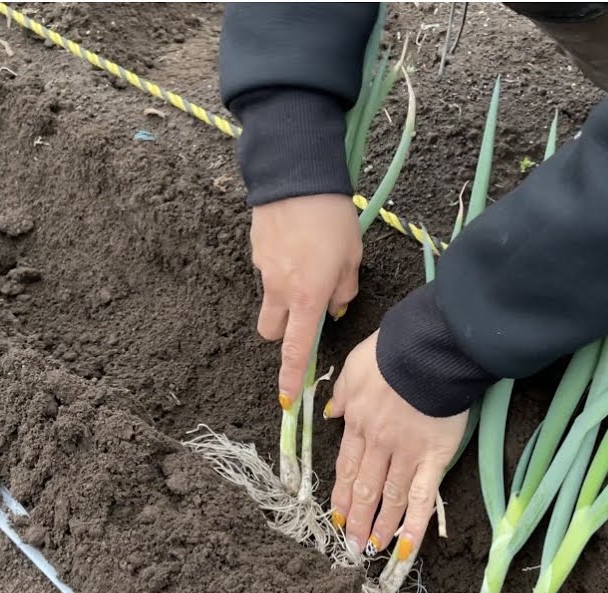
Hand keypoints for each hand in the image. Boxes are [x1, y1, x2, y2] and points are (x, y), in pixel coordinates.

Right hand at [250, 194, 361, 407]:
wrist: (295, 176)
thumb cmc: (332, 217)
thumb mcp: (352, 256)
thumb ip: (344, 288)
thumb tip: (335, 306)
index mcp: (307, 297)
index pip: (296, 350)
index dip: (291, 377)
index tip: (287, 401)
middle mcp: (280, 290)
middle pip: (273, 332)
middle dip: (285, 331)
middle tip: (306, 311)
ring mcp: (263, 271)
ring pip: (270, 301)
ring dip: (283, 298)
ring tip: (307, 265)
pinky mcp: (255, 251)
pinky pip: (268, 272)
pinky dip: (281, 268)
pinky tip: (298, 243)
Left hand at [325, 331, 467, 558]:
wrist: (427, 350)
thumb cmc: (391, 352)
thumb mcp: (354, 368)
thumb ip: (342, 394)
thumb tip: (332, 414)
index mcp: (357, 422)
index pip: (346, 466)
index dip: (340, 492)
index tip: (335, 514)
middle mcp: (378, 444)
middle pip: (364, 488)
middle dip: (355, 518)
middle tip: (348, 544)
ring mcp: (405, 454)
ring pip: (388, 498)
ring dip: (378, 527)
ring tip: (370, 549)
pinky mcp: (434, 458)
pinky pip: (421, 498)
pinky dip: (413, 526)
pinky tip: (405, 549)